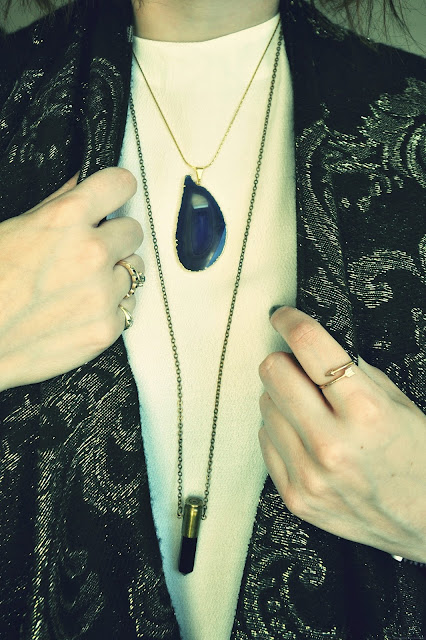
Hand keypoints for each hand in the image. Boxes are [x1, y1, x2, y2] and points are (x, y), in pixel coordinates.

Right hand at [0, 167, 142, 390]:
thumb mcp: (12, 229)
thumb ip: (55, 205)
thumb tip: (80, 183)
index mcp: (65, 218)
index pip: (120, 184)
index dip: (116, 190)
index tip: (114, 197)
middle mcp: (91, 253)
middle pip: (133, 231)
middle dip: (115, 237)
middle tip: (91, 251)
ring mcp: (102, 293)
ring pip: (135, 270)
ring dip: (116, 273)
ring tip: (84, 284)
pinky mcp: (107, 328)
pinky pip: (129, 306)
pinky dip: (112, 307)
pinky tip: (85, 309)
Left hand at [259, 306, 425, 562]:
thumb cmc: (419, 458)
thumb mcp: (399, 404)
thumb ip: (354, 373)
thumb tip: (307, 348)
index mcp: (366, 412)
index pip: (308, 346)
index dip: (290, 321)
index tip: (282, 316)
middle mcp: (331, 444)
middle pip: (273, 372)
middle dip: (284, 361)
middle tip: (300, 368)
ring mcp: (309, 475)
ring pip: (264, 404)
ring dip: (283, 398)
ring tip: (311, 410)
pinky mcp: (295, 497)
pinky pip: (265, 440)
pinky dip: (281, 429)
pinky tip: (306, 437)